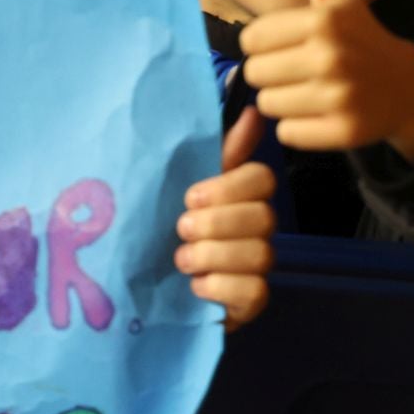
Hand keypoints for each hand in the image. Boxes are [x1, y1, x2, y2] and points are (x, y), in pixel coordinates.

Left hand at [175, 106, 274, 329]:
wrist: (148, 285)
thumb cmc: (166, 226)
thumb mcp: (181, 185)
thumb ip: (217, 151)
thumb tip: (253, 112)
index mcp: (242, 196)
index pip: (262, 178)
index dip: (228, 187)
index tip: (189, 197)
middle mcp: (257, 228)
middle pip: (264, 216)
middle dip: (216, 223)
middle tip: (180, 229)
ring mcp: (257, 267)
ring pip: (260, 254)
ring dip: (213, 255)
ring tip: (181, 260)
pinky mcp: (250, 302)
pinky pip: (255, 292)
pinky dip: (221, 287)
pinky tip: (195, 286)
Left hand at [240, 0, 413, 161]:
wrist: (406, 87)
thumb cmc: (360, 35)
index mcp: (323, 21)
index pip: (252, 40)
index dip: (266, 43)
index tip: (290, 44)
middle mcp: (330, 57)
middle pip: (255, 74)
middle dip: (272, 74)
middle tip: (300, 70)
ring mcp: (339, 97)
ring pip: (269, 105)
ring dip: (284, 101)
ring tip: (310, 92)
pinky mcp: (344, 132)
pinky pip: (288, 134)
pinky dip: (298, 129)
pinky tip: (320, 115)